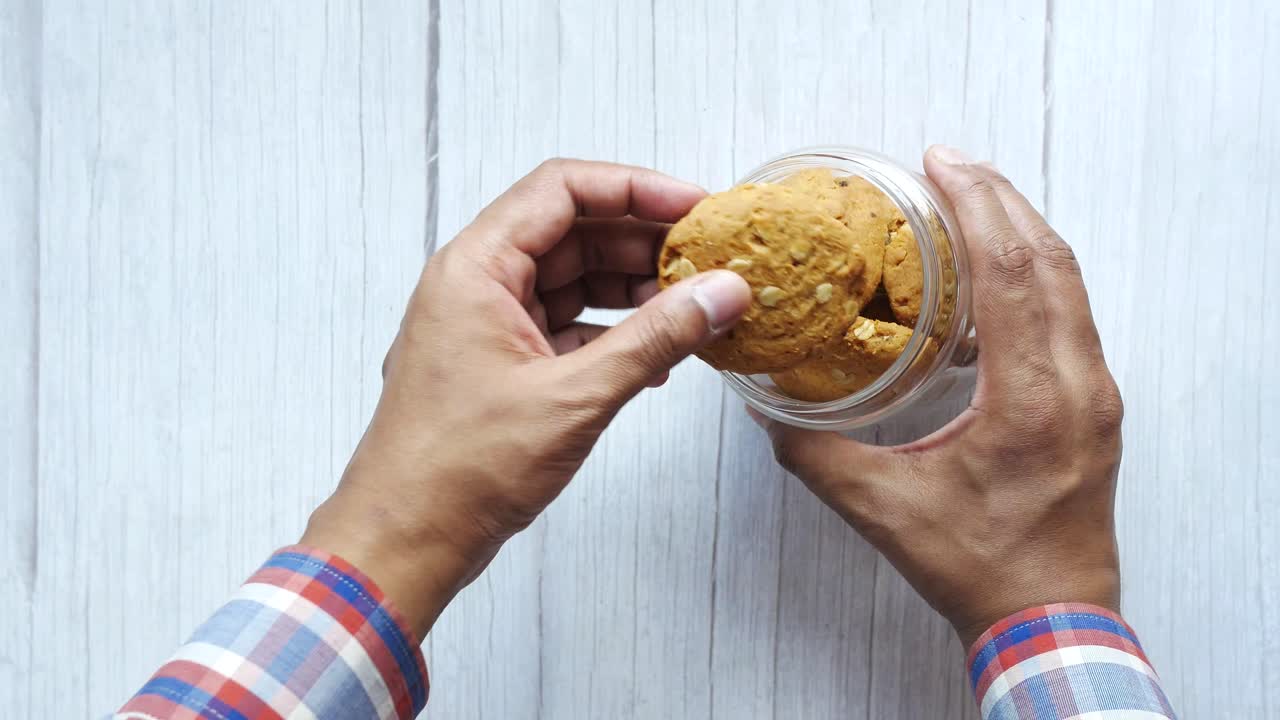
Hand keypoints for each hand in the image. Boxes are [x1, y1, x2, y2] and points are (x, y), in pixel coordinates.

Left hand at [302, 159, 750, 637]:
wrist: (404, 541)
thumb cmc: (459, 469)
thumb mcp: (574, 396)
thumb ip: (655, 338)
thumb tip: (719, 293)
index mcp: (476, 268)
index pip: (562, 189)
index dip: (635, 189)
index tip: (694, 208)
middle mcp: (477, 285)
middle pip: (571, 231)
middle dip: (643, 242)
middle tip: (708, 259)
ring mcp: (487, 326)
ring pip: (571, 281)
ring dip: (632, 290)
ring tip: (693, 307)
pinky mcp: (501, 366)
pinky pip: (565, 326)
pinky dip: (612, 334)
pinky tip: (658, 356)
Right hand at [753, 146, 1122, 646]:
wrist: (1049, 619)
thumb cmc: (980, 568)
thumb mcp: (880, 508)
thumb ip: (813, 451)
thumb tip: (766, 406)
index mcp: (1033, 399)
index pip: (1013, 272)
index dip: (976, 207)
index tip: (942, 163)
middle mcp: (1080, 384)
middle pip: (1050, 259)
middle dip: (999, 199)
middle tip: (949, 164)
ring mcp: (1097, 393)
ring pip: (1069, 282)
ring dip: (1020, 230)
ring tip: (970, 200)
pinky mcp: (1095, 404)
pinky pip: (1072, 312)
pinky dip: (1034, 272)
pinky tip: (996, 269)